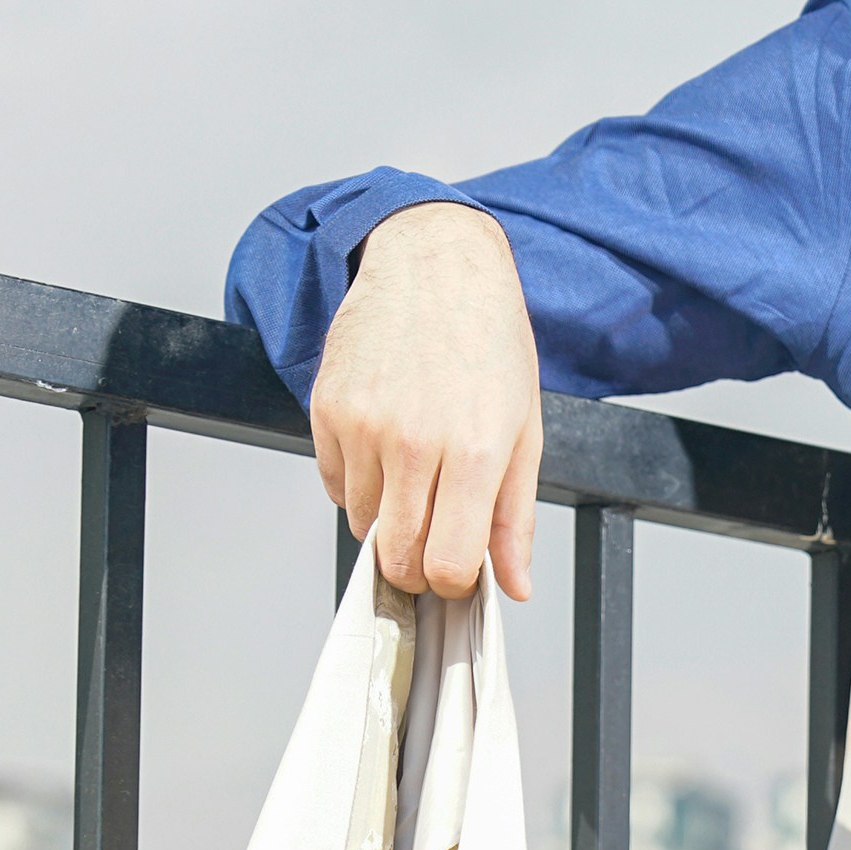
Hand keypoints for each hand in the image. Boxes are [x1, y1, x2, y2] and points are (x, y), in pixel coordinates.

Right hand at [307, 205, 542, 602]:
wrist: (435, 265)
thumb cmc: (488, 341)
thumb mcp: (523, 431)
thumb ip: (514, 518)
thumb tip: (515, 584)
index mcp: (474, 453)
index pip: (447, 565)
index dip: (452, 583)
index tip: (456, 571)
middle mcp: (414, 443)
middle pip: (398, 557)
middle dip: (417, 566)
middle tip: (434, 539)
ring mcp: (363, 425)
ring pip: (362, 523)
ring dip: (387, 516)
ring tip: (415, 470)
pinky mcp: (327, 409)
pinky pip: (332, 483)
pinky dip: (356, 481)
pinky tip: (385, 444)